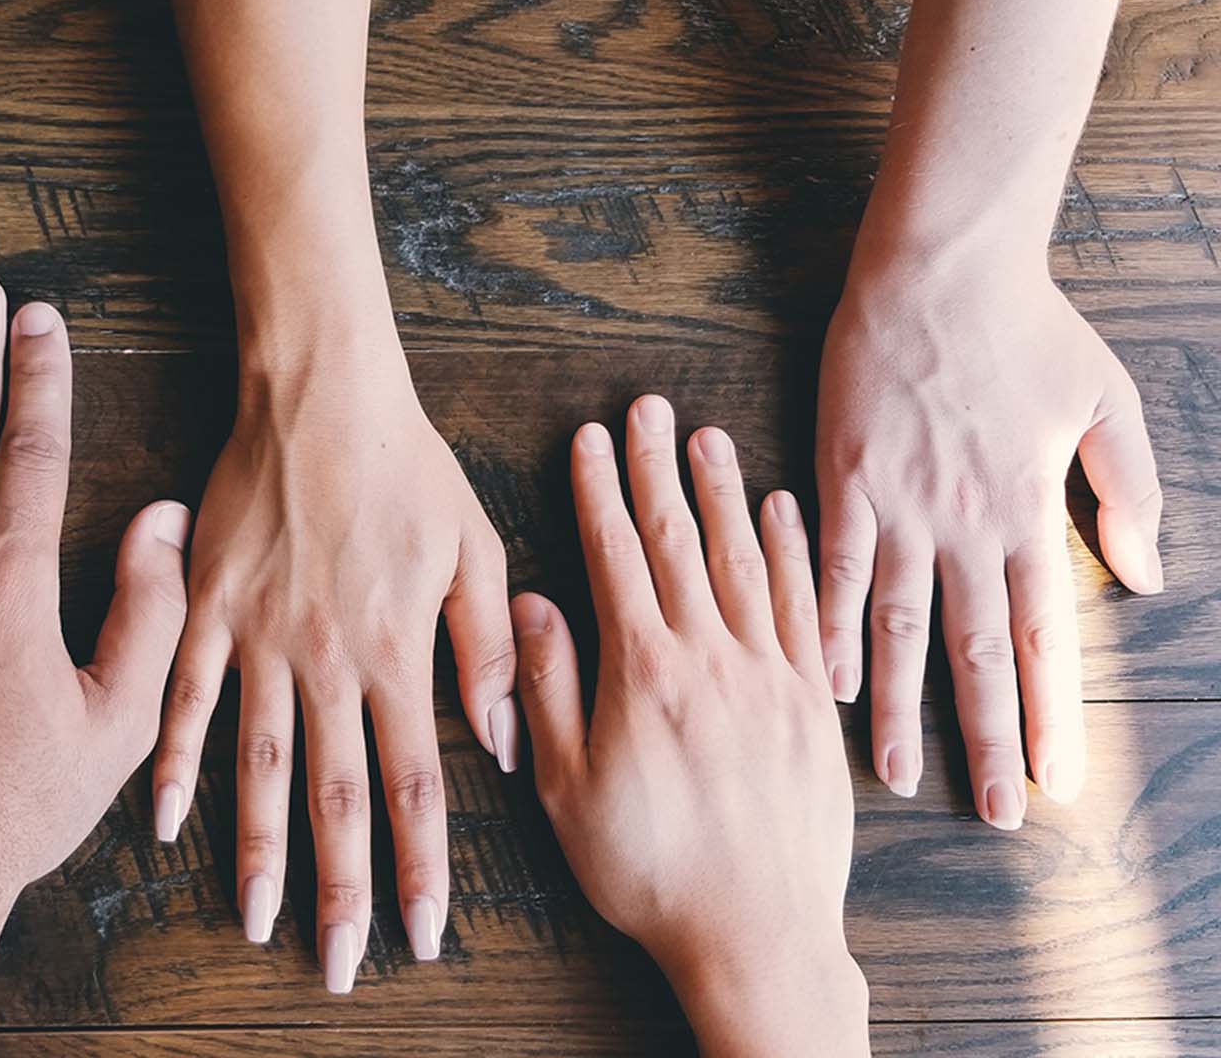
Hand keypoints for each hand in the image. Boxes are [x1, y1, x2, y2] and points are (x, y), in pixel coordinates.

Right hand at [151, 330, 515, 991]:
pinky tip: (165, 822)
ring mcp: (260, 637)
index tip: (423, 935)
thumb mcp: (475, 547)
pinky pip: (186, 698)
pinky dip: (175, 762)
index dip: (421, 868)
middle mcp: (328, 660)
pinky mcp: (208, 608)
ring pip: (258, 765)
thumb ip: (487, 649)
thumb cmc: (407, 464)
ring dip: (258, 850)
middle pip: (336, 796)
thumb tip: (504, 743)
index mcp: (398, 651)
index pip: (416, 785)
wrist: (319, 391)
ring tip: (256, 920)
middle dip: (342, 889)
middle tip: (340, 965)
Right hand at [513, 396, 865, 1057]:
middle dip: (658, 469)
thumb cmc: (650, 872)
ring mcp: (771, 677)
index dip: (599, 492)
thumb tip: (528, 605)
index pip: (617, 558)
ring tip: (708, 437)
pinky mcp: (812, 705)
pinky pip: (804, 607)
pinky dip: (792, 552)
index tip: (591, 438)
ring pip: (745, 561)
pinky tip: (782, 512)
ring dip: (724, 494)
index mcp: (644, 673)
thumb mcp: (568, 789)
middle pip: (681, 542)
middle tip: (649, 407)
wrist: (757, 934)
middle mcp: (712, 658)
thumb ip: (547, 689)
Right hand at [815, 256, 1161, 824]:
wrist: (939, 268)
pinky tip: (824, 681)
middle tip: (993, 813)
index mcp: (1029, 512)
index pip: (1043, 635)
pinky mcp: (844, 480)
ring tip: (893, 775)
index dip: (1051, 714)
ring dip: (897, 707)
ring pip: (900, 627)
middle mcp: (965, 524)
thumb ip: (1128, 493)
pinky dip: (829, 628)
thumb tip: (1147, 578)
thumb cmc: (1028, 328)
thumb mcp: (1108, 402)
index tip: (1059, 781)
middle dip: (987, 739)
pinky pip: (834, 569)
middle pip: (974, 652)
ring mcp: (898, 506)